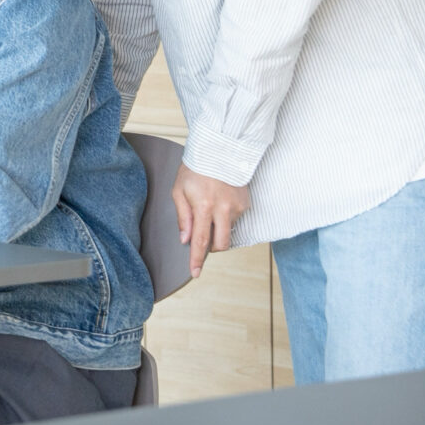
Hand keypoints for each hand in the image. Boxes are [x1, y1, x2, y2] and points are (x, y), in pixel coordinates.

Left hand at [172, 163, 251, 278]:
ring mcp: (237, 207)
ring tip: (209, 209)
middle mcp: (223, 209)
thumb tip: (185, 240)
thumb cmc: (195, 169)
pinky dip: (225, 217)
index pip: (200, 240)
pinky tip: (220, 201)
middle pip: (221, 244)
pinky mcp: (246, 204)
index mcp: (203, 206)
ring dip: (218, 229)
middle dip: (211, 250)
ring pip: (228, 232)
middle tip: (202, 241)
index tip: (195, 273)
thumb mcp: (179, 190)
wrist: (219, 151)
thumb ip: (183, 217)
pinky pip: (235, 220)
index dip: (197, 259)